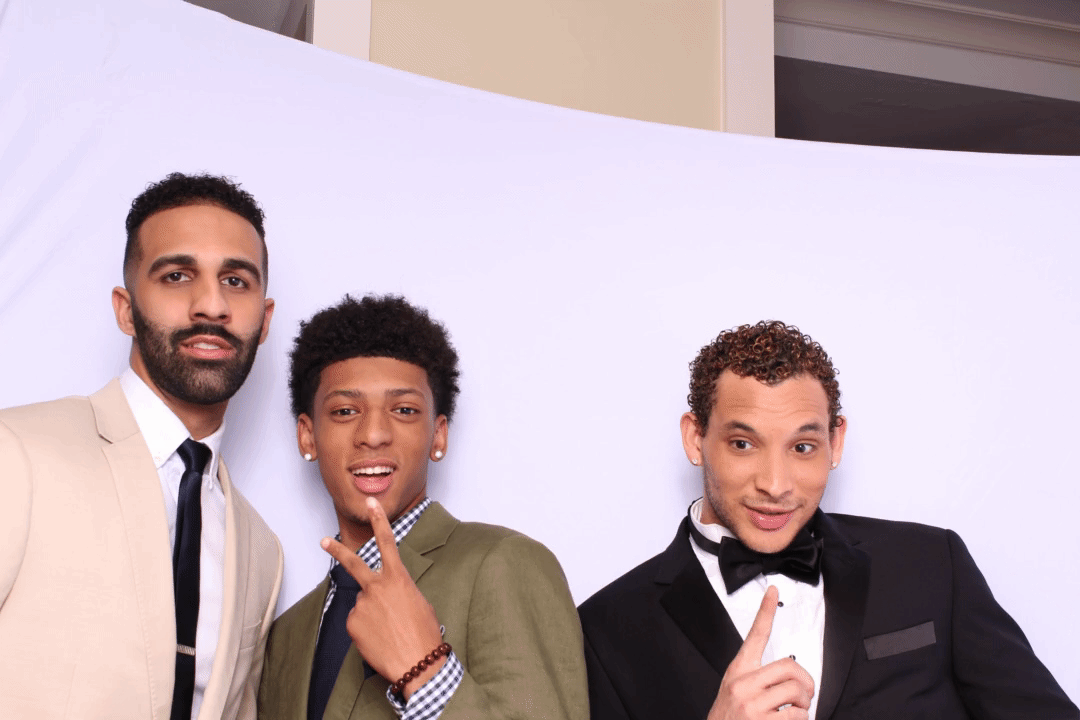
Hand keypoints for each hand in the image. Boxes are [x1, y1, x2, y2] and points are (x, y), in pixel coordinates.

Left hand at [321, 497, 446, 699]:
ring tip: (388, 632)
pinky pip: (357, 623)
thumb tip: (385, 597)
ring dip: (372, 616)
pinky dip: (366, 630)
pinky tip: (379, 640)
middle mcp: (376, 587)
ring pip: (362, 605)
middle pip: (353, 563)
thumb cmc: (424, 633)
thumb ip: (398, 592)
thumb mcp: (418, 603)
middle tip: (323, 540)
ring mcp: (362, 605)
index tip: (371, 503)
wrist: (418, 663)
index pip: (387, 542)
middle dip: (337, 549)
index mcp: (398, 578)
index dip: (379, 520)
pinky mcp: (352, 624)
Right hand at [706, 586, 814, 719]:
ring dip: (804, 706)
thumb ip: (758, 680)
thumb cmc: (729, 718)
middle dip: (806, 683)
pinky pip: (797, 716)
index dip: (765, 611)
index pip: (754, 635)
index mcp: (738, 671)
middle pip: (790, 667)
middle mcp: (743, 684)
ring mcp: (752, 705)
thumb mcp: (735, 691)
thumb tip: (792, 678)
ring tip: (795, 713)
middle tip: (806, 695)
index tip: (773, 590)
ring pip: (797, 693)